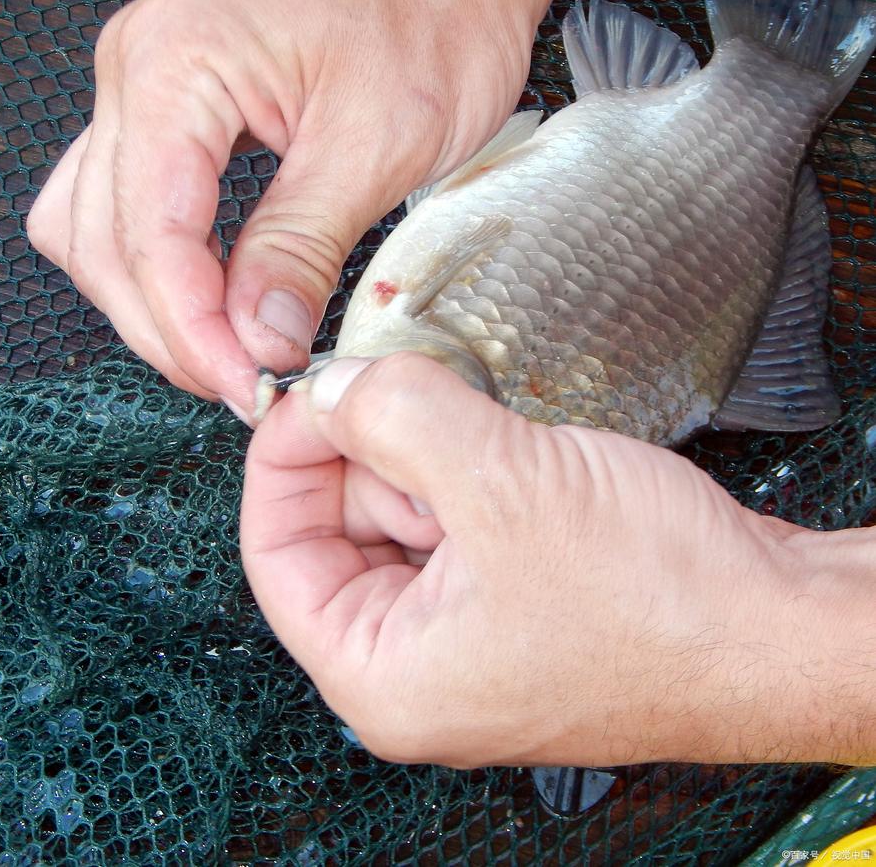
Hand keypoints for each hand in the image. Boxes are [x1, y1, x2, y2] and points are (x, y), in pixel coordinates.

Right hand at [27, 0, 587, 416]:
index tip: (244, 384)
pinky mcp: (168, 104)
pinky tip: (206, 291)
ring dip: (148, 301)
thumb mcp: (377, 142)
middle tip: (241, 381)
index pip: (149, 233)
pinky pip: (120, 201)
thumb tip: (256, 338)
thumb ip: (301, 246)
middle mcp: (136, 68)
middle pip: (102, 241)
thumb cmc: (427, 6)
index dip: (191, 328)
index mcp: (176, 64)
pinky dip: (153, 261)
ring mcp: (142, 84)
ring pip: (92, 228)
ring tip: (222, 348)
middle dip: (167, 327)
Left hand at [240, 353, 875, 766]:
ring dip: (430, 459)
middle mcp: (414, 671)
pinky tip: (517, 459)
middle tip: (411, 392)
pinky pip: (457, 525)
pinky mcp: (516, 604)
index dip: (282, 460)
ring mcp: (468, 639)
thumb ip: (394, 419)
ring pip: (399, 519)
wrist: (789, 630)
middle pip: (335, 531)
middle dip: (371, 454)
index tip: (305, 391)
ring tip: (494, 443)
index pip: (275, 556)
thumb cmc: (664, 604)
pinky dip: (470, 477)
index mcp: (381, 677)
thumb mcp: (501, 484)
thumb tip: (330, 387)